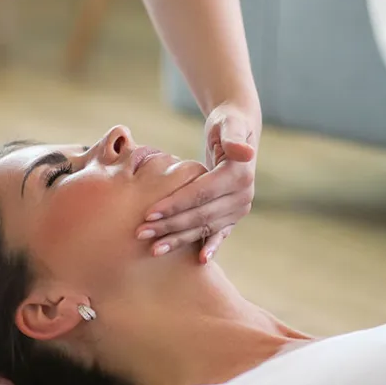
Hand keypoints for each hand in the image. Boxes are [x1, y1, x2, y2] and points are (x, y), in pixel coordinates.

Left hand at [136, 103, 259, 262]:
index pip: (201, 194)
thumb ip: (233, 136)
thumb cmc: (227, 125)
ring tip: (153, 248)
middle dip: (169, 226)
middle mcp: (243, 196)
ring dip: (178, 239)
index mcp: (240, 176)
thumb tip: (245, 152)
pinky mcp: (232, 216)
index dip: (175, 204)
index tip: (149, 212)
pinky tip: (198, 260)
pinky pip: (218, 233)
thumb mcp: (229, 124)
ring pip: (204, 228)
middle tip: (140, 233)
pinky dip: (209, 247)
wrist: (239, 133)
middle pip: (200, 215)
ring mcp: (239, 209)